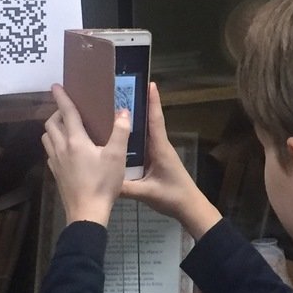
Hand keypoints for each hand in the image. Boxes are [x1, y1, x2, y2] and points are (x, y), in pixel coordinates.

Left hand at [42, 85, 129, 226]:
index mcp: (75, 140)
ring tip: (66, 128)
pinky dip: (55, 145)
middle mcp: (61, 148)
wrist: (87, 212)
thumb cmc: (103, 183)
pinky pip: (50, 152)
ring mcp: (55, 162)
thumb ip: (120, 132)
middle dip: (57, 113)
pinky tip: (66, 151)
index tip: (55, 86)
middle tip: (69, 111)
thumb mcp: (117, 156)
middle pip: (51, 123)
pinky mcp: (55, 173)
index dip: (61, 97)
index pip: (66, 112)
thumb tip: (123, 112)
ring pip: (47, 138)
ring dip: (53, 129)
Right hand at [121, 83, 220, 237]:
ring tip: (115, 109)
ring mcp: (158, 153)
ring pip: (145, 133)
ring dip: (134, 121)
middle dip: (138, 106)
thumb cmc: (173, 197)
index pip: (156, 120)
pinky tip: (120, 137)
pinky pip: (143, 144)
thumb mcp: (147, 192)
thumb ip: (126, 187)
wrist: (189, 208)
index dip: (153, 102)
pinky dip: (133, 137)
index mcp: (160, 148)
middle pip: (149, 122)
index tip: (150, 83)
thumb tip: (103, 180)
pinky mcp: (155, 160)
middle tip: (121, 92)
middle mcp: (159, 146)